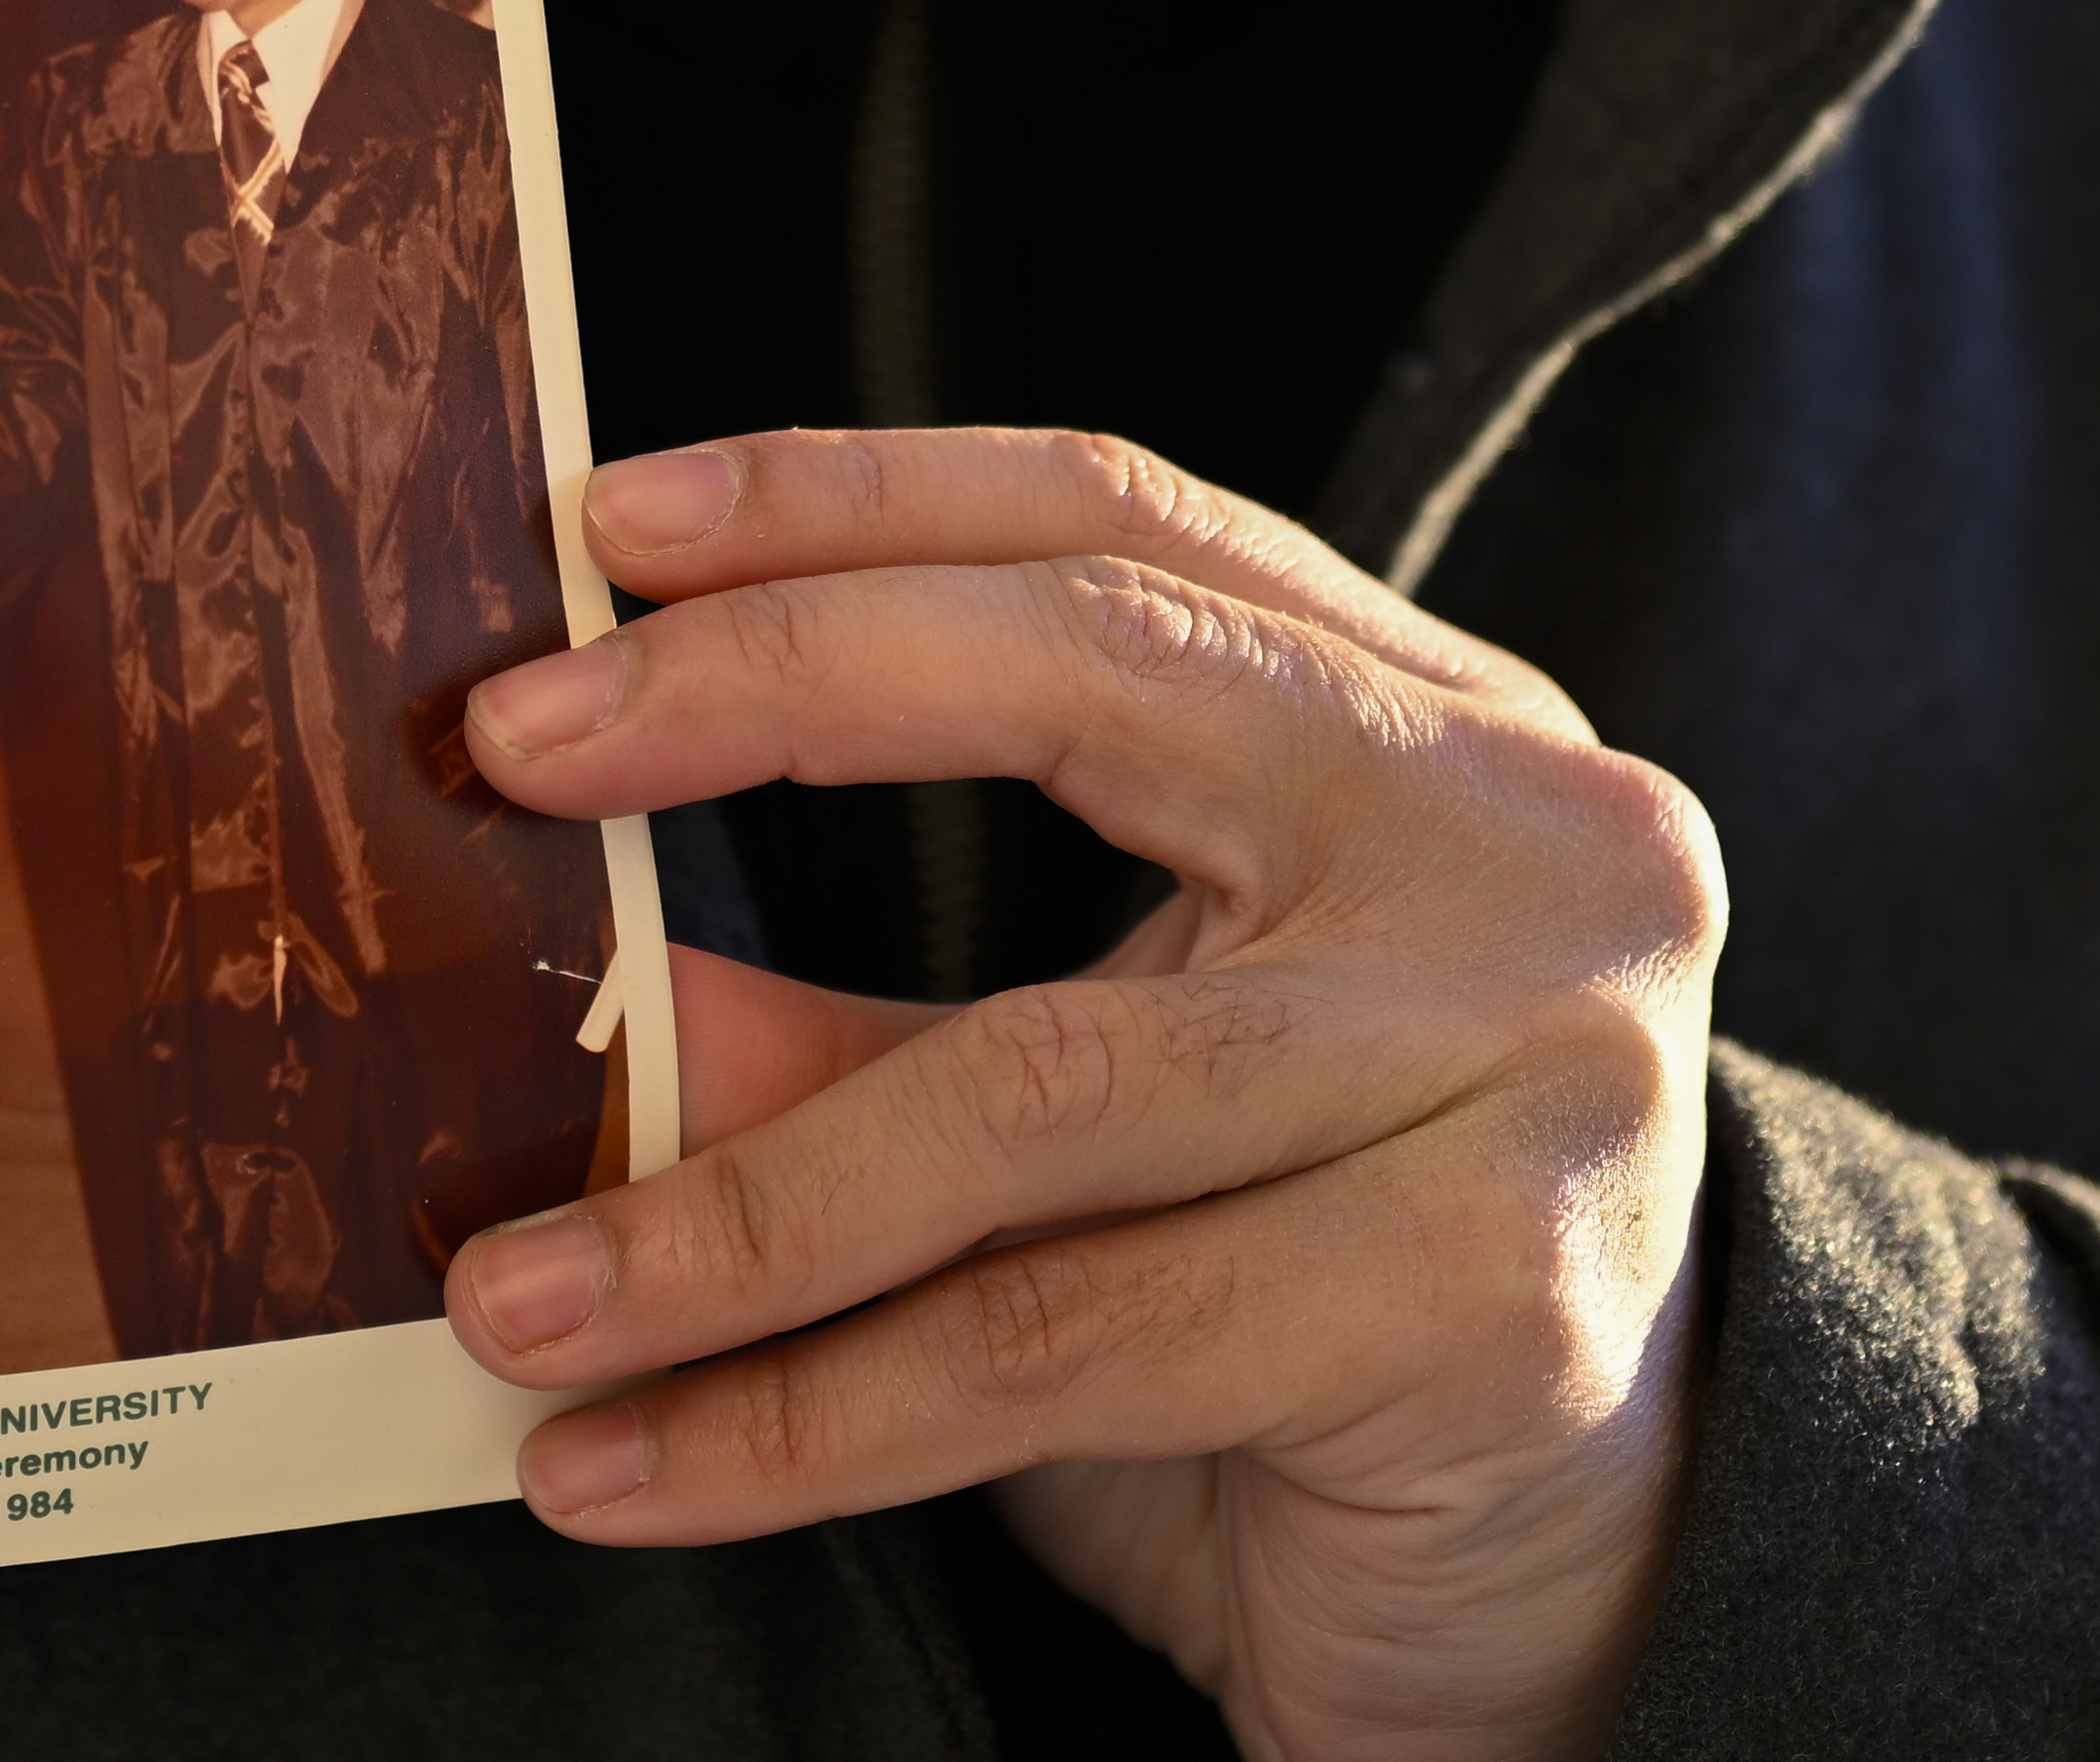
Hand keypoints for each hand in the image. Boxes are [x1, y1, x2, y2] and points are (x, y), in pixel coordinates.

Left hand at [446, 429, 1721, 1761]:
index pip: (1121, 524)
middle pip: (1104, 676)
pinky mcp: (1496, 1295)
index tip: (610, 519)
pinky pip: (1069, 1340)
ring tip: (511, 1292)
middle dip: (773, 686)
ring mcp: (1540, 1053)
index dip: (854, 496)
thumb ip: (855, 1019)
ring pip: (1045, 1078)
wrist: (1587, 1604)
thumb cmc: (1316, 1311)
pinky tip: (630, 1465)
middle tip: (519, 740)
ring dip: (727, 1207)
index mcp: (1434, 726)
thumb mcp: (1086, 1113)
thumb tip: (569, 969)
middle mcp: (1524, 837)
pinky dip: (809, 1416)